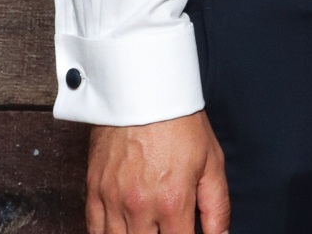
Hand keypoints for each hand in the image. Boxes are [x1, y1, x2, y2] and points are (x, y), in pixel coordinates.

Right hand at [86, 111, 228, 233]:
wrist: (143, 91)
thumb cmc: (180, 123)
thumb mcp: (212, 162)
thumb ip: (217, 206)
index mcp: (173, 201)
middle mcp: (140, 206)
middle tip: (167, 228)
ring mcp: (113, 200)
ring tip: (147, 230)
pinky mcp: (94, 190)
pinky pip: (94, 229)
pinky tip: (121, 232)